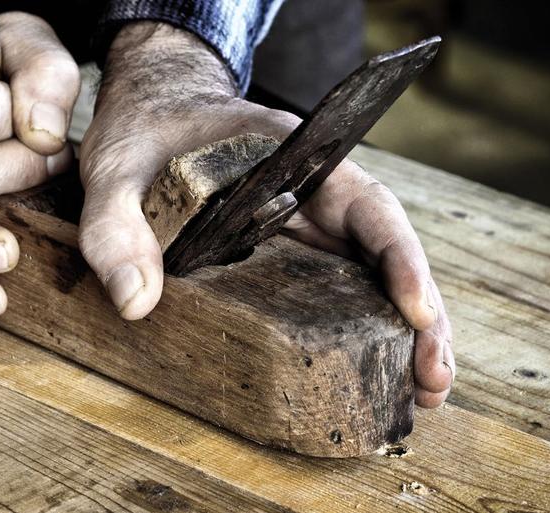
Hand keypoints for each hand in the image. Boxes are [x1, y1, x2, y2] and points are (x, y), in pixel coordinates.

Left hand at [79, 22, 452, 406]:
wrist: (147, 109)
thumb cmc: (140, 128)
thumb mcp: (116, 171)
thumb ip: (116, 228)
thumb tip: (137, 304)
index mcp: (290, 154)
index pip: (365, 205)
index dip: (400, 259)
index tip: (417, 313)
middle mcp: (313, 188)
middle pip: (386, 249)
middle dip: (419, 312)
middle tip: (434, 378)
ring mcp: (306, 219)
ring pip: (372, 273)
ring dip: (404, 329)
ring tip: (425, 389)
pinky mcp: (289, 247)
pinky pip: (338, 284)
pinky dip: (365, 325)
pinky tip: (380, 367)